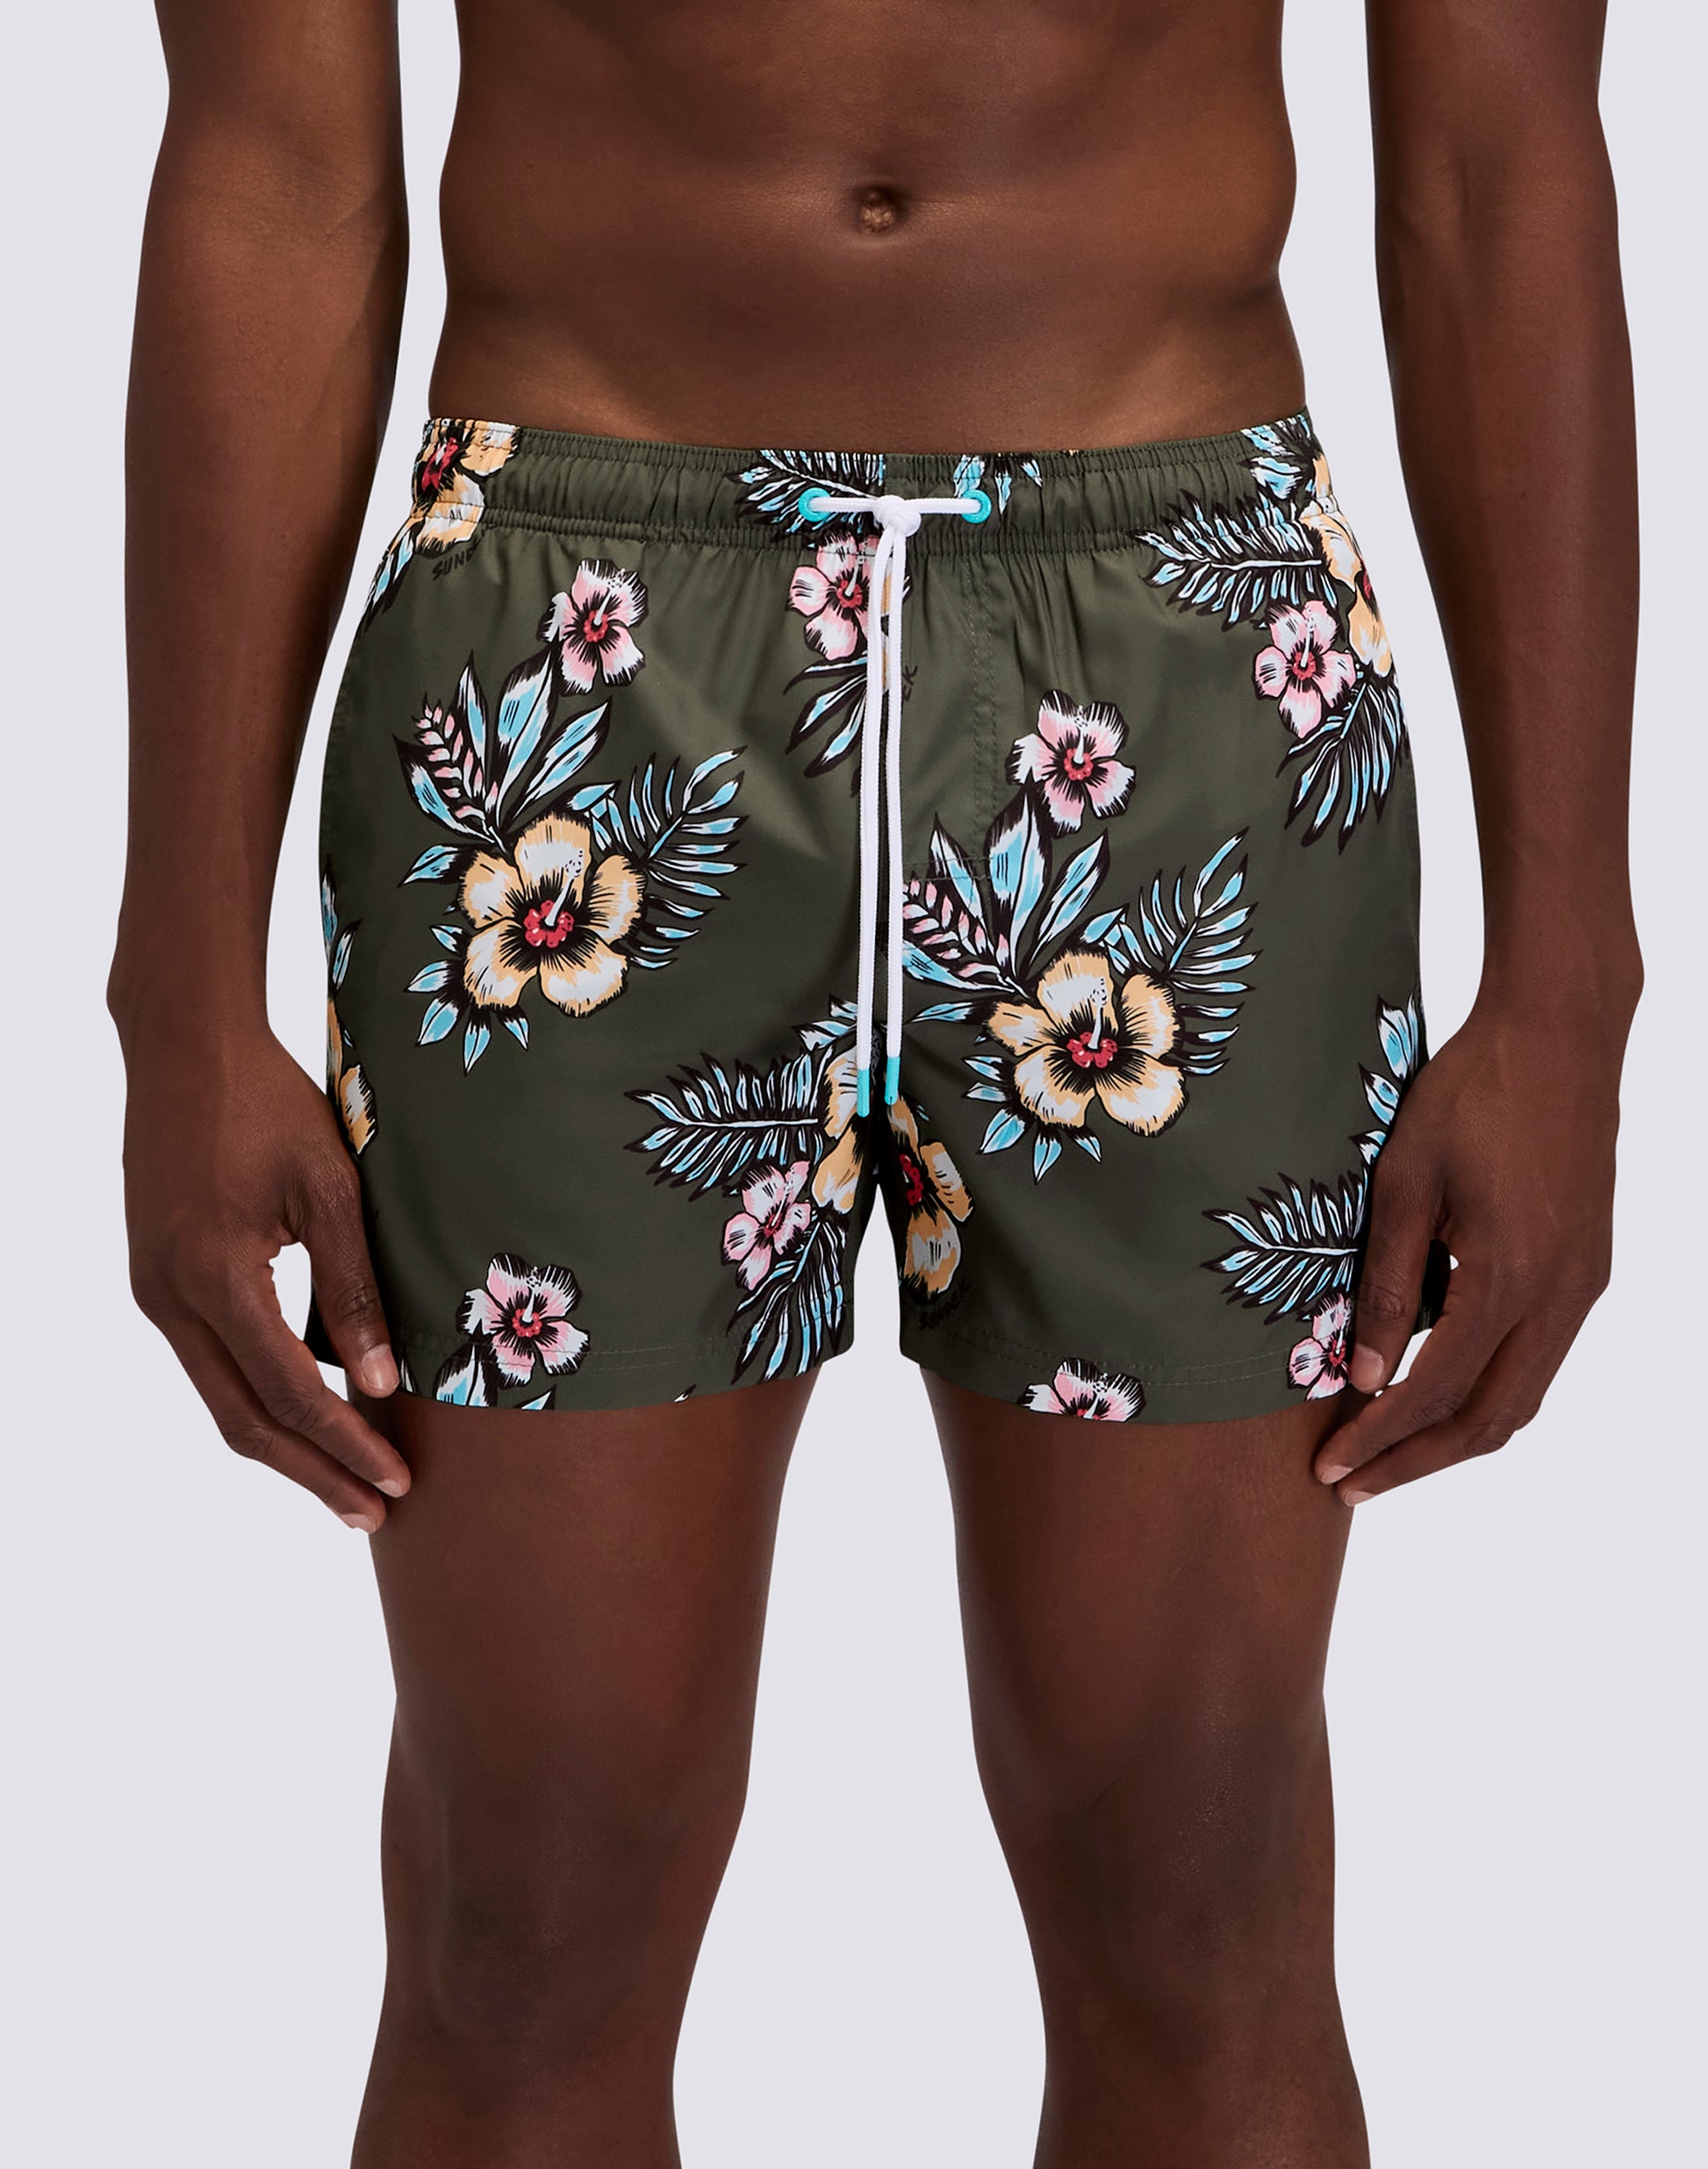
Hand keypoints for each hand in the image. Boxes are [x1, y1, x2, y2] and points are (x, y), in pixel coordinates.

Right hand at [121, 1028, 409, 1530]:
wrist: (184, 1049)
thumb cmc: (268, 1105)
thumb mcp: (331, 1190)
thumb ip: (354, 1288)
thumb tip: (383, 1382)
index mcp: (215, 1277)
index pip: (289, 1392)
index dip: (345, 1444)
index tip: (397, 1481)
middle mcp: (170, 1299)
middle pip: (244, 1420)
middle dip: (313, 1473)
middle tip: (375, 1511)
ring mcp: (154, 1292)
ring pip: (220, 1397)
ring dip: (286, 1443)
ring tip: (349, 1479)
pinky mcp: (157, 1278)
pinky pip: (210, 1361)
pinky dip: (260, 1396)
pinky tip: (310, 1409)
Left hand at [1314, 1001, 1626, 1502]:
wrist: (1559, 1037)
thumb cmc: (1469, 1095)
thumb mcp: (1404, 1183)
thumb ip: (1387, 1285)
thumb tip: (1365, 1377)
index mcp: (1510, 1278)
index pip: (1435, 1392)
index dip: (1379, 1440)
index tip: (1327, 1467)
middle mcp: (1560, 1297)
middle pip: (1488, 1419)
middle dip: (1416, 1462)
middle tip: (1349, 1485)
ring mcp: (1584, 1287)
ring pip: (1522, 1397)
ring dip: (1454, 1436)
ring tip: (1386, 1455)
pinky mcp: (1588, 1271)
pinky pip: (1539, 1359)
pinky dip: (1487, 1391)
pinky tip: (1436, 1392)